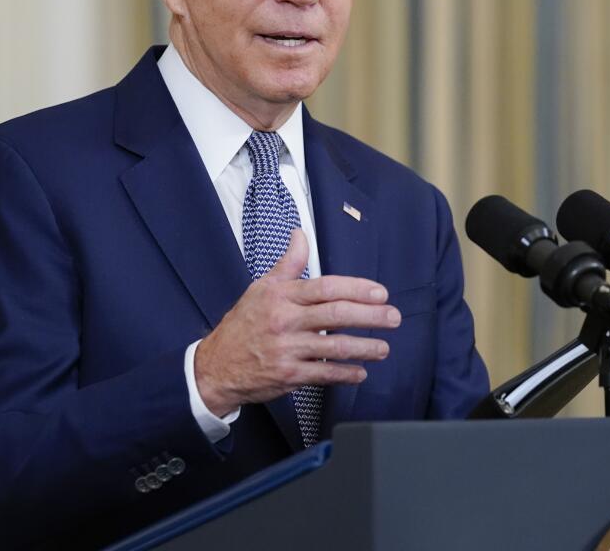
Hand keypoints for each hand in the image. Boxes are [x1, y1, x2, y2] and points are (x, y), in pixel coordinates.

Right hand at [194, 229, 399, 416]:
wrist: (215, 366)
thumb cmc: (242, 324)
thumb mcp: (261, 288)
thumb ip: (288, 264)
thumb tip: (300, 234)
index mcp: (282, 296)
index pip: (326, 288)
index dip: (357, 289)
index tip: (380, 293)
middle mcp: (285, 321)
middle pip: (336, 315)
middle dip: (370, 316)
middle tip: (393, 318)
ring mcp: (287, 349)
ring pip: (334, 347)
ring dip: (364, 348)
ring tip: (384, 348)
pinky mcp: (288, 376)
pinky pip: (324, 374)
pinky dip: (345, 374)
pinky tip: (361, 372)